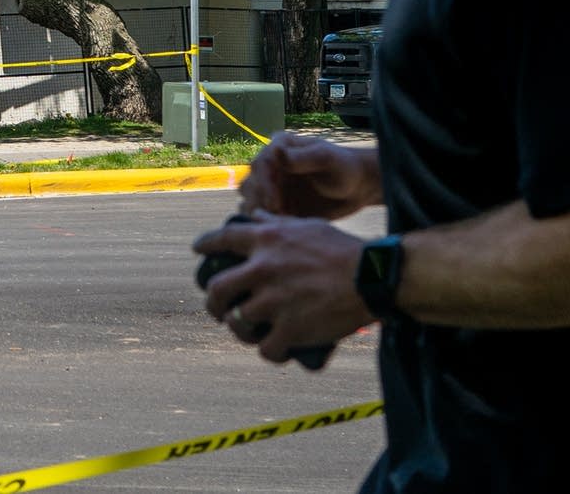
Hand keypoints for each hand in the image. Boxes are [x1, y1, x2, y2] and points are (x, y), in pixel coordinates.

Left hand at [192, 212, 372, 364]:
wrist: (371, 277)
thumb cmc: (342, 250)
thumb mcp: (306, 226)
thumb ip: (275, 224)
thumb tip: (255, 217)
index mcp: (266, 241)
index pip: (222, 239)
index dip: (205, 245)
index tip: (198, 251)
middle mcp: (262, 270)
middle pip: (216, 289)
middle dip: (213, 303)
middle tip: (218, 309)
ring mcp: (274, 301)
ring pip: (237, 322)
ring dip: (240, 329)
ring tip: (247, 330)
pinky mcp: (290, 329)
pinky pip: (266, 348)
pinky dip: (270, 351)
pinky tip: (275, 349)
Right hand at [239, 132, 378, 219]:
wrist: (356, 189)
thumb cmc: (344, 168)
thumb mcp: (327, 159)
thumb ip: (302, 157)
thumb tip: (276, 151)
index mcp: (279, 149)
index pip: (260, 164)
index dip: (263, 184)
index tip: (275, 202)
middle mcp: (271, 167)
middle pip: (249, 184)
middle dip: (259, 201)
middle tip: (277, 217)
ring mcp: (272, 188)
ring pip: (250, 201)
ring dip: (258, 214)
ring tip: (277, 224)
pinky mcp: (276, 206)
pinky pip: (261, 217)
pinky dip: (266, 224)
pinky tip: (282, 230)